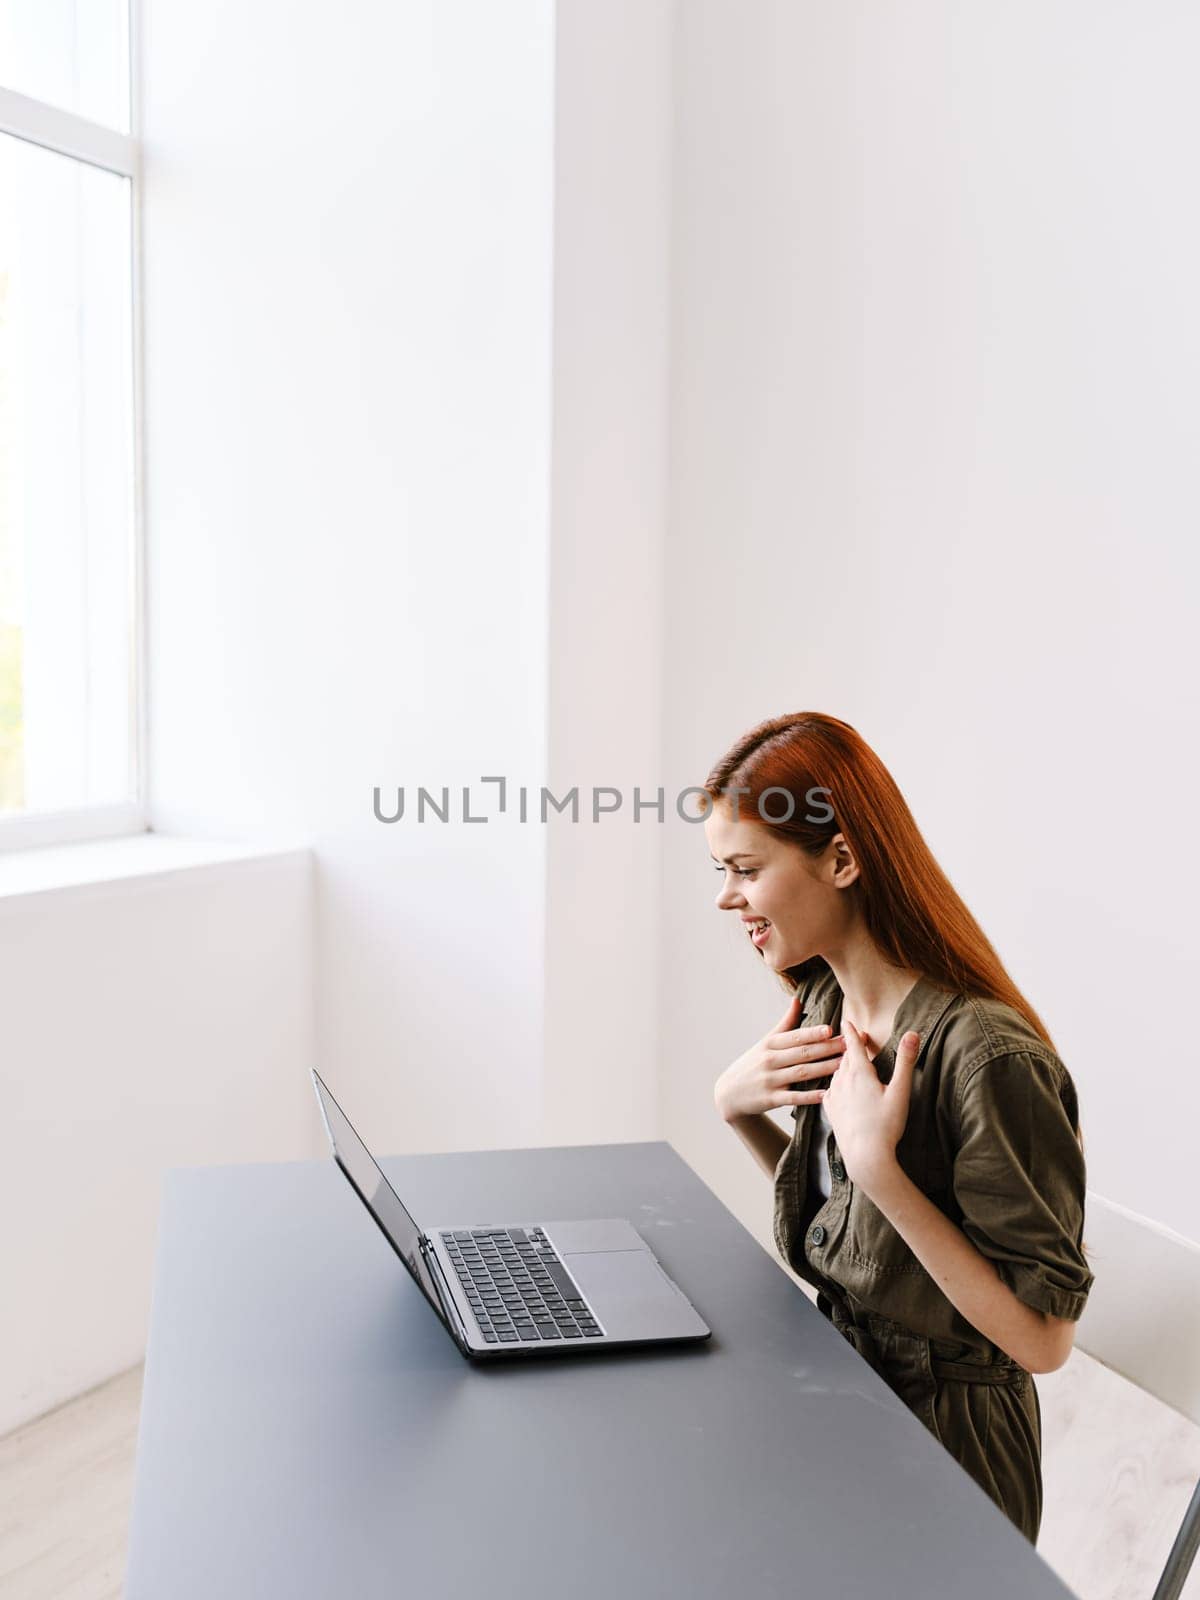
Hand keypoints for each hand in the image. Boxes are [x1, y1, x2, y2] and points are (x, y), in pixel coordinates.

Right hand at [713, 991, 847, 1122]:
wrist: (729, 1093)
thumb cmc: (752, 1063)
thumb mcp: (765, 1042)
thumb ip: (785, 1023)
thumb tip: (798, 999)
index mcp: (770, 1044)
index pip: (795, 1037)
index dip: (812, 1033)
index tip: (830, 1029)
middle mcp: (770, 1060)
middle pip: (802, 1054)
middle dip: (826, 1049)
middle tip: (847, 1045)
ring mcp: (770, 1080)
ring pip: (801, 1073)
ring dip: (823, 1069)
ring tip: (844, 1065)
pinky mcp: (771, 1099)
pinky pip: (793, 1097)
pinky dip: (810, 1096)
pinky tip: (826, 1094)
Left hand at [823, 1019, 919, 1195]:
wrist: (865, 1156)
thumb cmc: (886, 1124)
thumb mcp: (900, 1091)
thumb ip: (906, 1061)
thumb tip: (912, 1033)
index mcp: (860, 1073)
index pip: (852, 1045)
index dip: (851, 1031)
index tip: (847, 1021)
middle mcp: (842, 1081)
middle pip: (844, 1057)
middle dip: (849, 1047)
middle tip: (856, 1040)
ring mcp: (834, 1096)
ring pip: (836, 1072)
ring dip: (842, 1065)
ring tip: (847, 1062)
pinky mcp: (830, 1111)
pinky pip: (830, 1089)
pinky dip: (835, 1083)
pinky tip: (837, 1087)